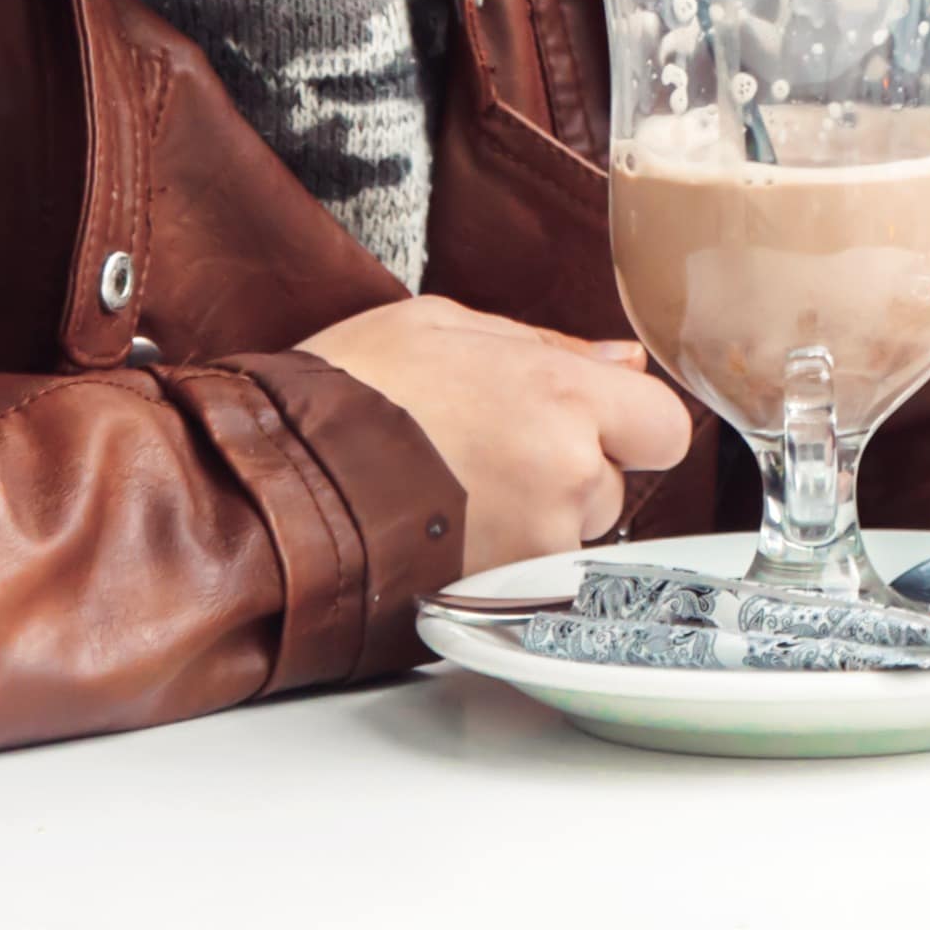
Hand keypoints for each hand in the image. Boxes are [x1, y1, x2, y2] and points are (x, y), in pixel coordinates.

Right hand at [299, 296, 692, 574]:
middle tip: (488, 447)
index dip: (631, 423)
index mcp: (562, 399)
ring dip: (531, 517)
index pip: (663, 426)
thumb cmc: (345, 394)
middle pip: (610, 484)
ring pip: (565, 534)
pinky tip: (436, 528)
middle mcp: (562, 479)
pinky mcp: (490, 601)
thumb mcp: (446, 327)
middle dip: (568, 469)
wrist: (266, 487)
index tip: (594, 418)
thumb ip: (548, 347)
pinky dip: (493, 558)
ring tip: (449, 487)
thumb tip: (622, 361)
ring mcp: (529, 548)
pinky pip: (522, 576)